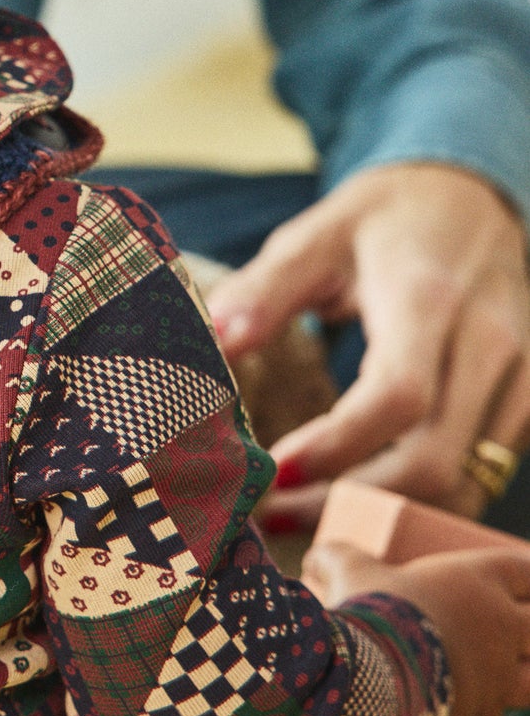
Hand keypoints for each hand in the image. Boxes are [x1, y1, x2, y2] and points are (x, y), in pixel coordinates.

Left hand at [209, 163, 529, 530]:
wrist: (471, 199)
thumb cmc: (383, 221)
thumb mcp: (316, 236)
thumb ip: (265, 290)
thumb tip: (216, 343)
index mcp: (427, 297)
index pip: (398, 396)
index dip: (339, 447)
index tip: (276, 472)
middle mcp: (487, 342)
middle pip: (435, 459)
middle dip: (351, 500)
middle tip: (277, 511)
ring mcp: (518, 376)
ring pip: (465, 482)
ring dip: (389, 515)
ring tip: (312, 516)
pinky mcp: (525, 400)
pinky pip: (483, 475)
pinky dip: (426, 503)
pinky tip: (366, 500)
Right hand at [303, 538, 529, 715]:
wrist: (370, 677)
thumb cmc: (369, 611)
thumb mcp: (347, 570)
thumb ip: (334, 558)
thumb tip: (312, 560)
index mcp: (478, 582)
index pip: (525, 570)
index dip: (529, 574)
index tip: (526, 580)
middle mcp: (500, 628)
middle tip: (520, 631)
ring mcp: (497, 678)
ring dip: (523, 680)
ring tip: (507, 680)